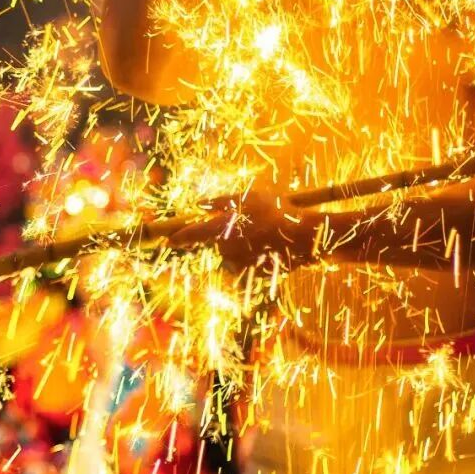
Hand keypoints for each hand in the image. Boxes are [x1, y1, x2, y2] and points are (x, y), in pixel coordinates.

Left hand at [170, 187, 315, 268]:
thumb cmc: (278, 212)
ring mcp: (241, 265)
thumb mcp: (251, 198)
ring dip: (243, 247)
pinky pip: (249, 266)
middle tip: (251, 224)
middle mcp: (228, 249)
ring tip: (266, 235)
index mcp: (224, 229)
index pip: (194, 234)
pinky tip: (272, 247)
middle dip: (229, 237)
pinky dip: (256, 257)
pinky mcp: (254, 275)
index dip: (181, 236)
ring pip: (234, 257)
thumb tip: (200, 204)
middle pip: (219, 245)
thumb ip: (222, 201)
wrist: (305, 237)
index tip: (169, 240)